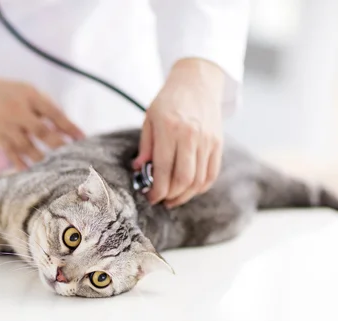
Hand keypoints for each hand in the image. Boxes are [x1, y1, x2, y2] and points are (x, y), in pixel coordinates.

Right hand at [0, 69, 84, 169]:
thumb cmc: (11, 93)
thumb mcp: (29, 92)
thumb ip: (47, 108)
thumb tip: (67, 129)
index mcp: (29, 96)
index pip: (53, 113)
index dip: (68, 126)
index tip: (82, 138)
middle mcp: (17, 111)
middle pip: (40, 131)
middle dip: (57, 144)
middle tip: (71, 156)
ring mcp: (6, 126)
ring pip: (26, 146)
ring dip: (42, 158)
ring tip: (55, 168)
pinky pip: (11, 154)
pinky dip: (21, 165)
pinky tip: (33, 174)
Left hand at [133, 58, 224, 207]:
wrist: (197, 82)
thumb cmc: (169, 100)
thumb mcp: (149, 118)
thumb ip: (146, 146)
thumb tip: (139, 170)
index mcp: (170, 129)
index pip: (163, 169)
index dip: (156, 189)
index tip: (150, 197)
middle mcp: (191, 136)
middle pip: (183, 179)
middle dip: (170, 196)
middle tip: (161, 200)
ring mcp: (208, 140)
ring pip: (198, 180)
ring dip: (185, 195)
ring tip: (173, 198)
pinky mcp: (218, 143)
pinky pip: (212, 174)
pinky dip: (201, 187)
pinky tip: (190, 190)